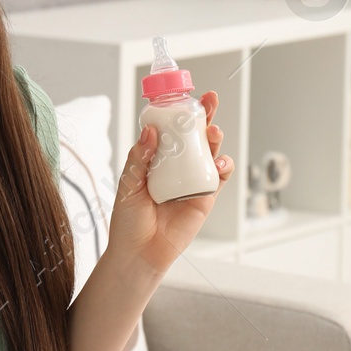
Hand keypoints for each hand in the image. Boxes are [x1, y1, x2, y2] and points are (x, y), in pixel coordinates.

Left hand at [107, 91, 233, 277]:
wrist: (138, 254)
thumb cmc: (127, 220)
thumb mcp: (127, 184)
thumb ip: (139, 158)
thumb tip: (151, 131)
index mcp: (155, 159)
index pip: (169, 130)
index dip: (179, 113)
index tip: (186, 96)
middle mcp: (175, 167)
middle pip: (194, 137)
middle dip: (205, 117)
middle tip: (210, 102)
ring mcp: (191, 181)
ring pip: (209, 154)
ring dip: (214, 140)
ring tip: (213, 133)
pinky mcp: (204, 198)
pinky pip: (217, 179)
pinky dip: (223, 168)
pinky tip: (219, 163)